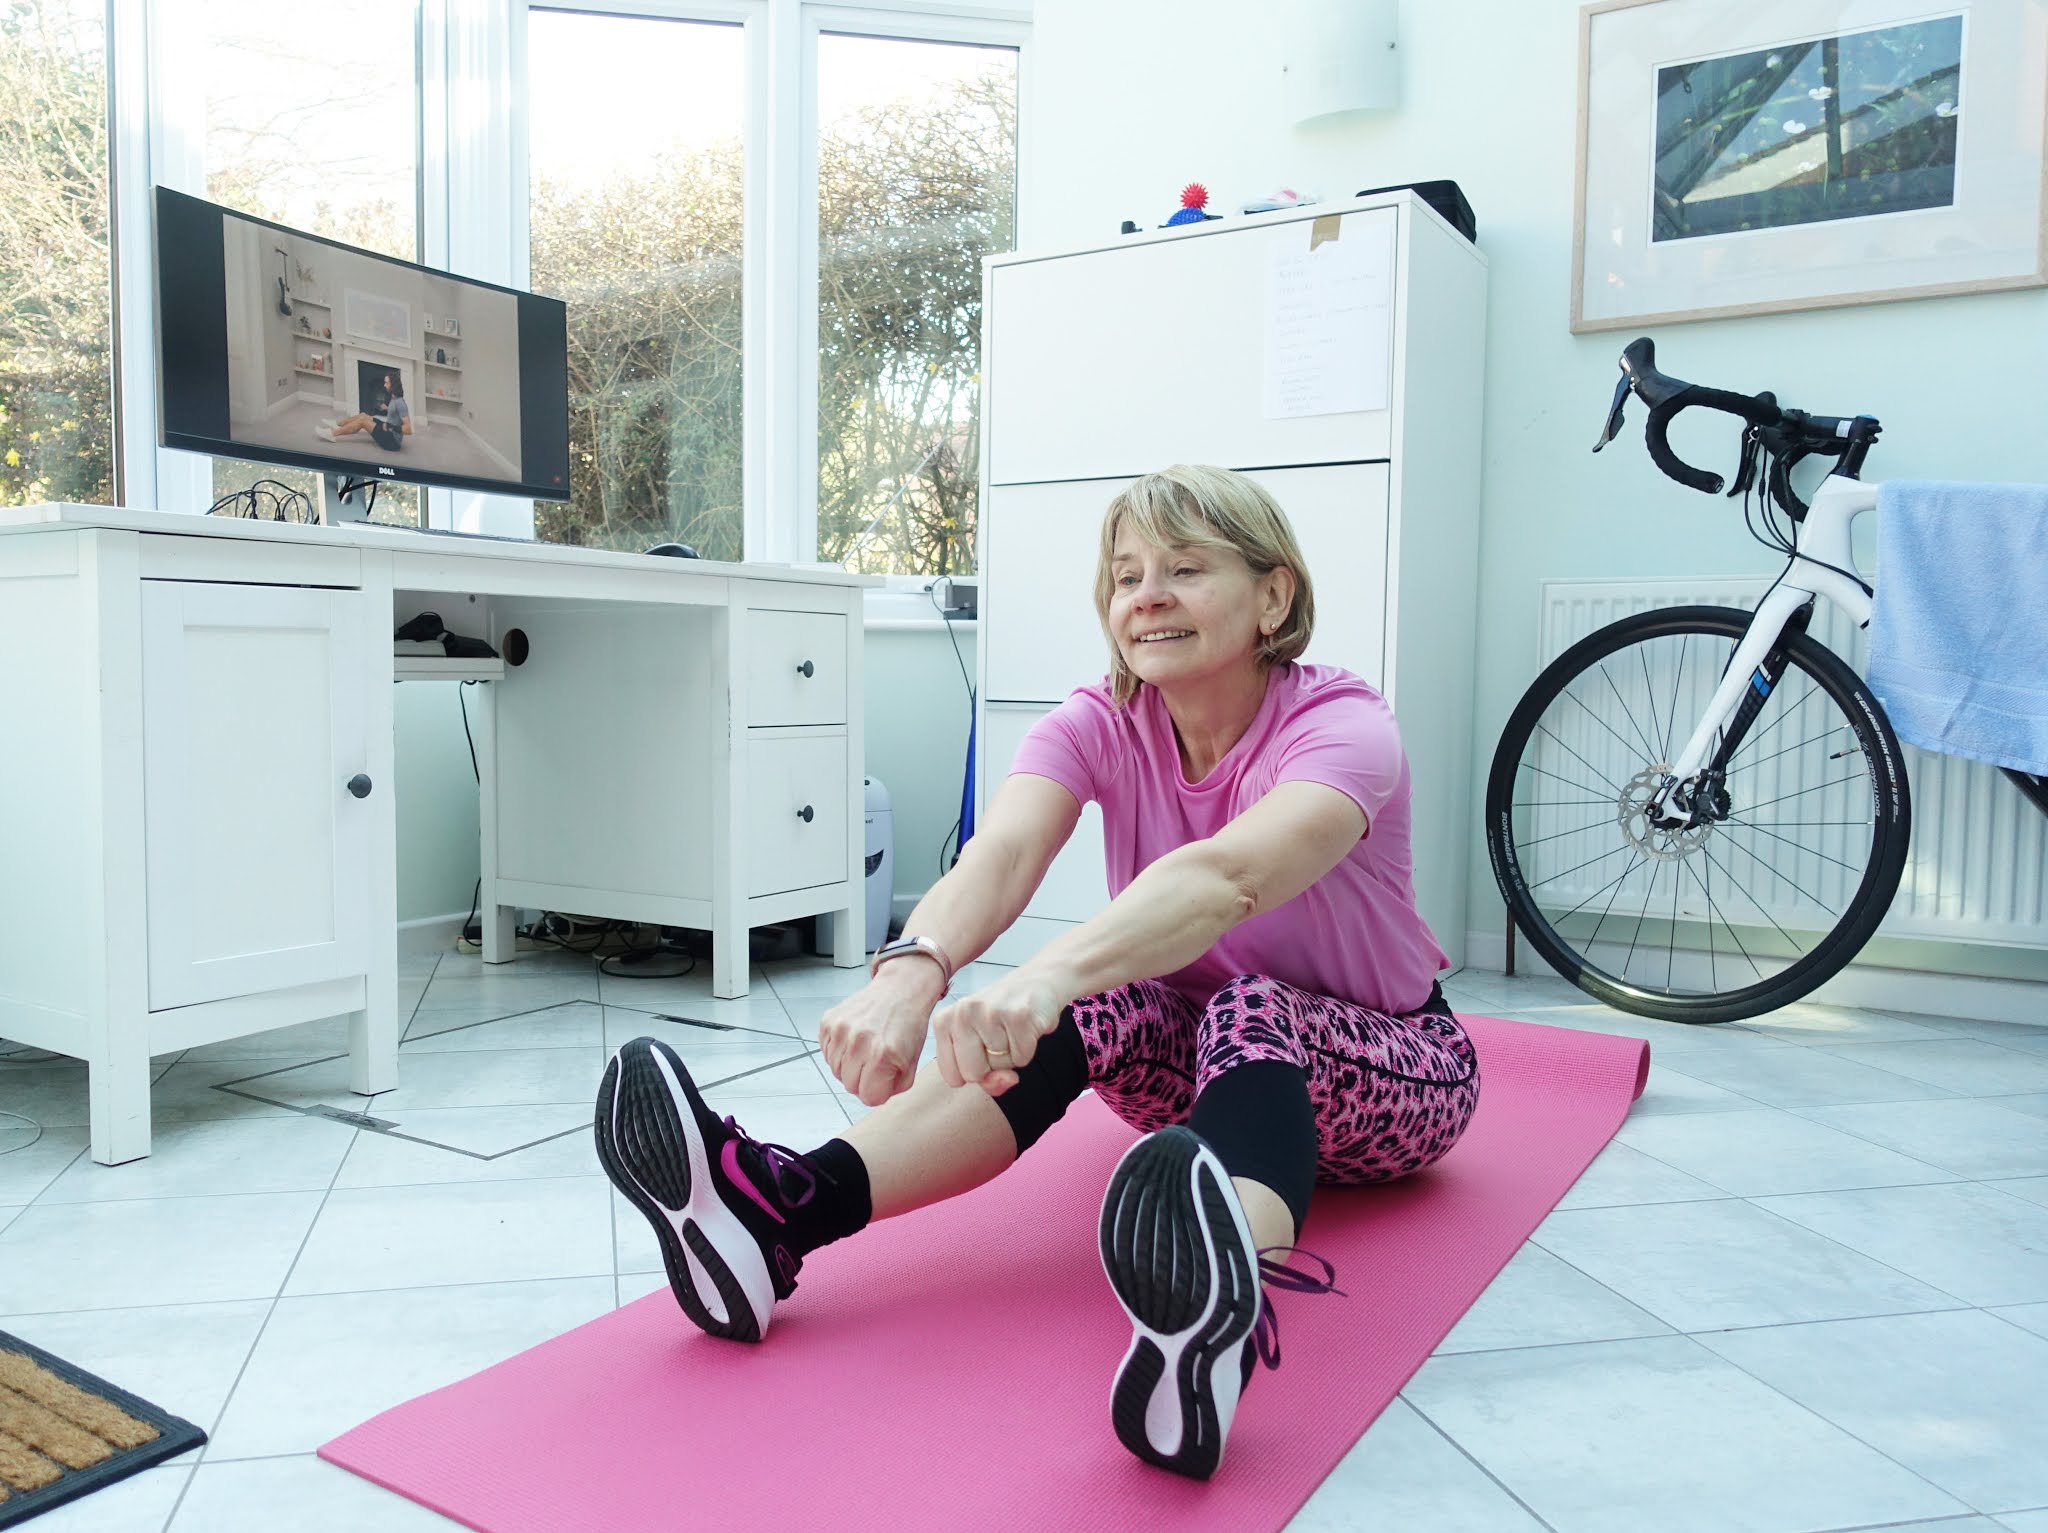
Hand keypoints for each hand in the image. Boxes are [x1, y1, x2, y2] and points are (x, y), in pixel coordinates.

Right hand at [818, 962, 941, 1106]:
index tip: (885, 1075)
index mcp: (882, 1055)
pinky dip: (839, 1050)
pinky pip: (827, 1052)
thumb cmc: (908, 1026)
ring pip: (835, 1071)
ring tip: (866, 1047)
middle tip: (876, 1060)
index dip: (878, 1090)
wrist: (900, 990)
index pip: (868, 1098)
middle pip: (850, 1086)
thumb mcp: (912, 1063)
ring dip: (849, 1065)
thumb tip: (871, 1096)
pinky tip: (854, 1038)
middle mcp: (858, 1042)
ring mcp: (840, 1030)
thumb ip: (892, 1088)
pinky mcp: (828, 1021)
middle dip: (864, 1078)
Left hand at [934, 969, 1064, 1096]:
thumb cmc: (1004, 1014)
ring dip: (1012, 1055)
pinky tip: (1026, 1027)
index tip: (983, 1049)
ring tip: (1013, 1029)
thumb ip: (985, 1078)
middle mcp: (962, 1014)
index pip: (952, 1077)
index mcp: (944, 1021)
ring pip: (1000, 1068)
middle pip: (973, 1075)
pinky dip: (1028, 1049)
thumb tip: (1007, 1080)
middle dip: (992, 1067)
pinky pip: (1022, 1058)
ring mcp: (990, 1013)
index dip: (974, 1072)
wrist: (1039, 980)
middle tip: (1000, 1038)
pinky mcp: (1018, 1017)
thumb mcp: (981, 1044)